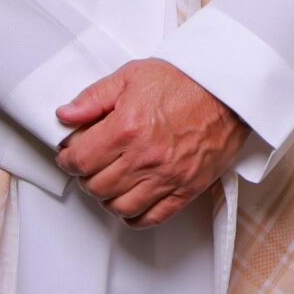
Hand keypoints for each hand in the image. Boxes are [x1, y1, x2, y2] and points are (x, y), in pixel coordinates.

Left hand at [55, 59, 246, 227]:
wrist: (228, 88)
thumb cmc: (185, 80)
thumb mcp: (132, 75)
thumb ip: (94, 97)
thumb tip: (65, 116)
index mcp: (127, 127)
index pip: (79, 160)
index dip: (68, 159)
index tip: (71, 154)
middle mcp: (144, 157)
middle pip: (96, 187)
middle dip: (87, 176)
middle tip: (92, 164)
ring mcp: (166, 176)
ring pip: (119, 207)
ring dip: (108, 197)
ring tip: (111, 181)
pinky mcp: (186, 188)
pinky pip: (151, 218)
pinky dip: (134, 216)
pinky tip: (131, 201)